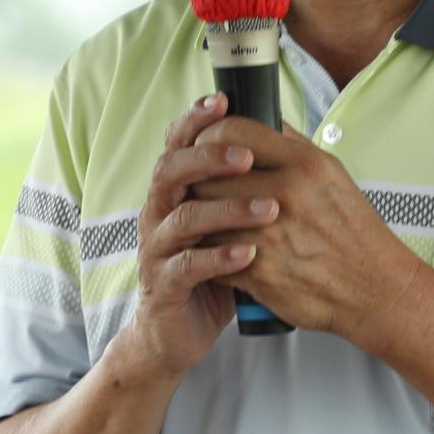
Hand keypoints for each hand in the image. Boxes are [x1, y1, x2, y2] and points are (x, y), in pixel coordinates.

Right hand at [106, 97, 277, 389]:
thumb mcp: (225, 223)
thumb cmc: (211, 271)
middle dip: (209, 158)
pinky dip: (219, 258)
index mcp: (174, 191)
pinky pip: (188, 267)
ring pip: (183, 218)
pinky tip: (249, 253)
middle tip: (248, 156)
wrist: (178, 333)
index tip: (223, 100)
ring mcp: (157, 250)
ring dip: (227, 209)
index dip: (195, 120)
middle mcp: (159, 213)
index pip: (178, 144)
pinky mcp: (164, 286)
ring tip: (268, 208)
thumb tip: (276, 136)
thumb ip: (239, 185)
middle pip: (171, 170)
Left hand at [189, 117, 429, 349]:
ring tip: (212, 222)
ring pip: (205, 216)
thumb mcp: (333, 175)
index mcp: (305, 164)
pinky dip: (212, 254)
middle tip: (202, 189)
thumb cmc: (354, 233)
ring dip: (203, 220)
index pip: (231, 131)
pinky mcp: (259, 273)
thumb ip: (292, 146)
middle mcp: (287, 194)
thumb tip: (260, 120)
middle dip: (200, 182)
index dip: (208, 136)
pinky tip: (223, 252)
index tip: (204, 146)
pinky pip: (213, 255)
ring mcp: (271, 235)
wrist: (376, 290)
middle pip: (209, 175)